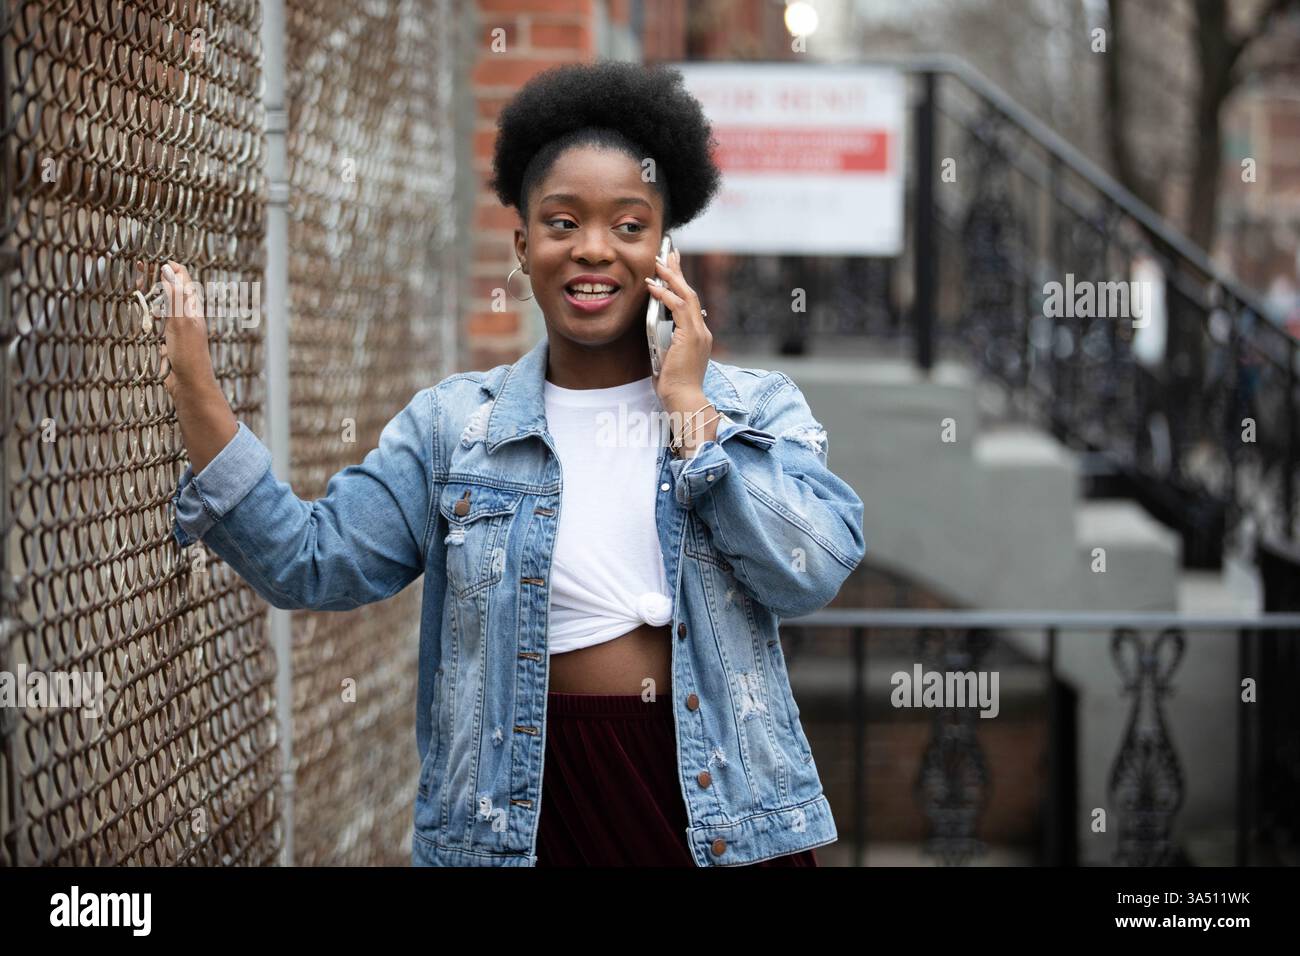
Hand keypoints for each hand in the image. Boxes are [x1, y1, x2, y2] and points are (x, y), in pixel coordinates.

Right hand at [156, 261, 216, 397]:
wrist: (190, 385)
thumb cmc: (188, 354)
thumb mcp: (180, 321)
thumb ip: (174, 296)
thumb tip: (168, 269)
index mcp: (192, 309)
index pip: (184, 280)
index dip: (170, 269)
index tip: (154, 262)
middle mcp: (188, 317)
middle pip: (174, 291)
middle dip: (160, 280)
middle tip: (142, 273)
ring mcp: (180, 330)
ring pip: (168, 307)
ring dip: (157, 296)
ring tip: (143, 289)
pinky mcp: (173, 343)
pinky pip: (163, 324)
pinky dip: (154, 316)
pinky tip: (149, 318)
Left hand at [645, 246, 711, 405]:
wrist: (683, 399)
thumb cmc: (674, 385)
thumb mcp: (667, 358)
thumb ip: (665, 341)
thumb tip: (654, 330)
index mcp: (698, 336)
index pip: (690, 303)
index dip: (681, 284)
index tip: (672, 270)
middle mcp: (702, 331)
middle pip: (691, 293)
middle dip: (679, 271)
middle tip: (669, 252)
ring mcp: (698, 332)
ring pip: (687, 295)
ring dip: (671, 277)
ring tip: (659, 262)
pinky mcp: (690, 336)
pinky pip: (678, 307)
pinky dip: (665, 294)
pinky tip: (653, 285)